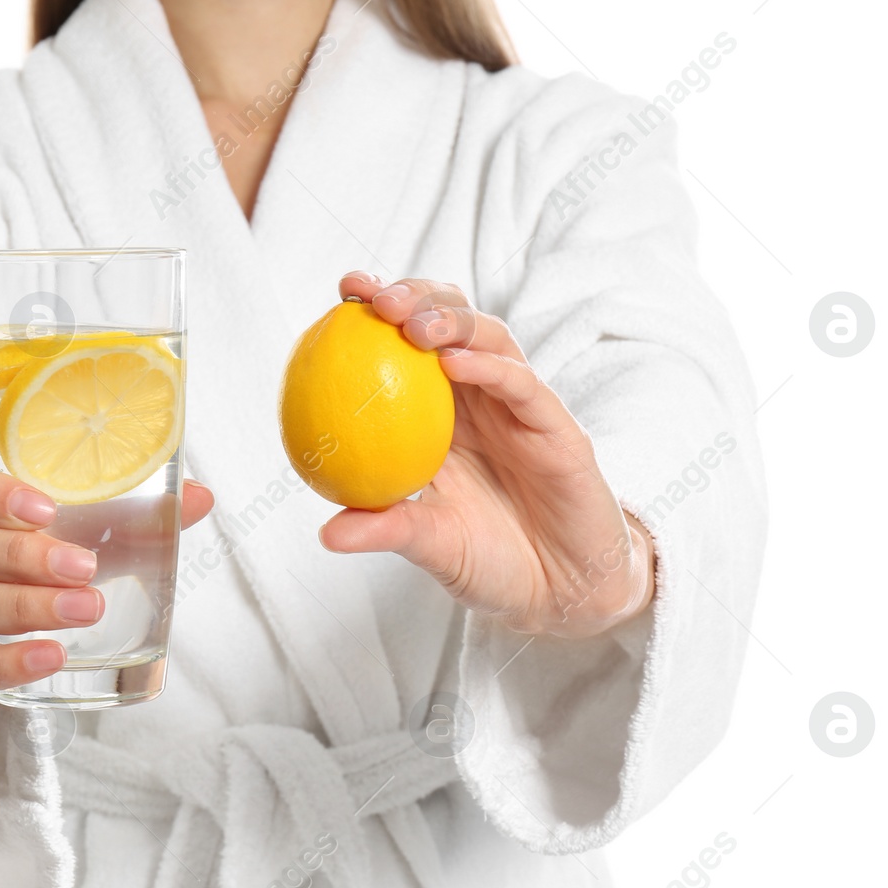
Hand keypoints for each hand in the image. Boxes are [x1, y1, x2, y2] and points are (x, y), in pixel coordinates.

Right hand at [0, 453, 213, 732]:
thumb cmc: (1, 553)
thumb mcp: (45, 526)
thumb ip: (116, 512)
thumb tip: (199, 498)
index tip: (46, 507)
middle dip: (19, 556)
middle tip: (83, 568)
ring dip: (21, 607)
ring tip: (84, 611)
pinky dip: (7, 660)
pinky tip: (49, 657)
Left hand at [321, 273, 654, 638]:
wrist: (561, 594)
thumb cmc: (492, 563)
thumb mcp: (430, 546)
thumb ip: (385, 530)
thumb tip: (326, 533)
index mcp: (442, 415)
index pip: (408, 344)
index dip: (378, 310)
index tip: (343, 292)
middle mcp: (480, 400)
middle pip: (452, 321)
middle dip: (415, 296)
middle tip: (375, 299)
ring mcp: (520, 408)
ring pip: (491, 340)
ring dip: (452, 321)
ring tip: (413, 325)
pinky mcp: (557, 428)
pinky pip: (523, 387)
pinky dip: (490, 368)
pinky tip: (455, 364)